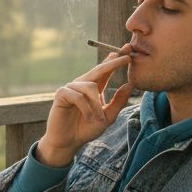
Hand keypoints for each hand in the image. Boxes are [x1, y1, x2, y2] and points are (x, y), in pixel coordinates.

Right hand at [36, 48, 132, 166]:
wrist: (69, 142)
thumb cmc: (86, 129)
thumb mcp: (108, 116)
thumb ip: (118, 101)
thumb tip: (130, 84)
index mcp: (93, 88)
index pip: (105, 70)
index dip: (115, 60)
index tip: (127, 49)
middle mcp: (82, 85)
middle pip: (99, 70)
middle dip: (112, 63)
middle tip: (126, 57)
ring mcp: (71, 88)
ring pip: (90, 87)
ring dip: (96, 105)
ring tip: (98, 119)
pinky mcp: (61, 94)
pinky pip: (78, 96)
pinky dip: (86, 108)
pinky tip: (88, 117)